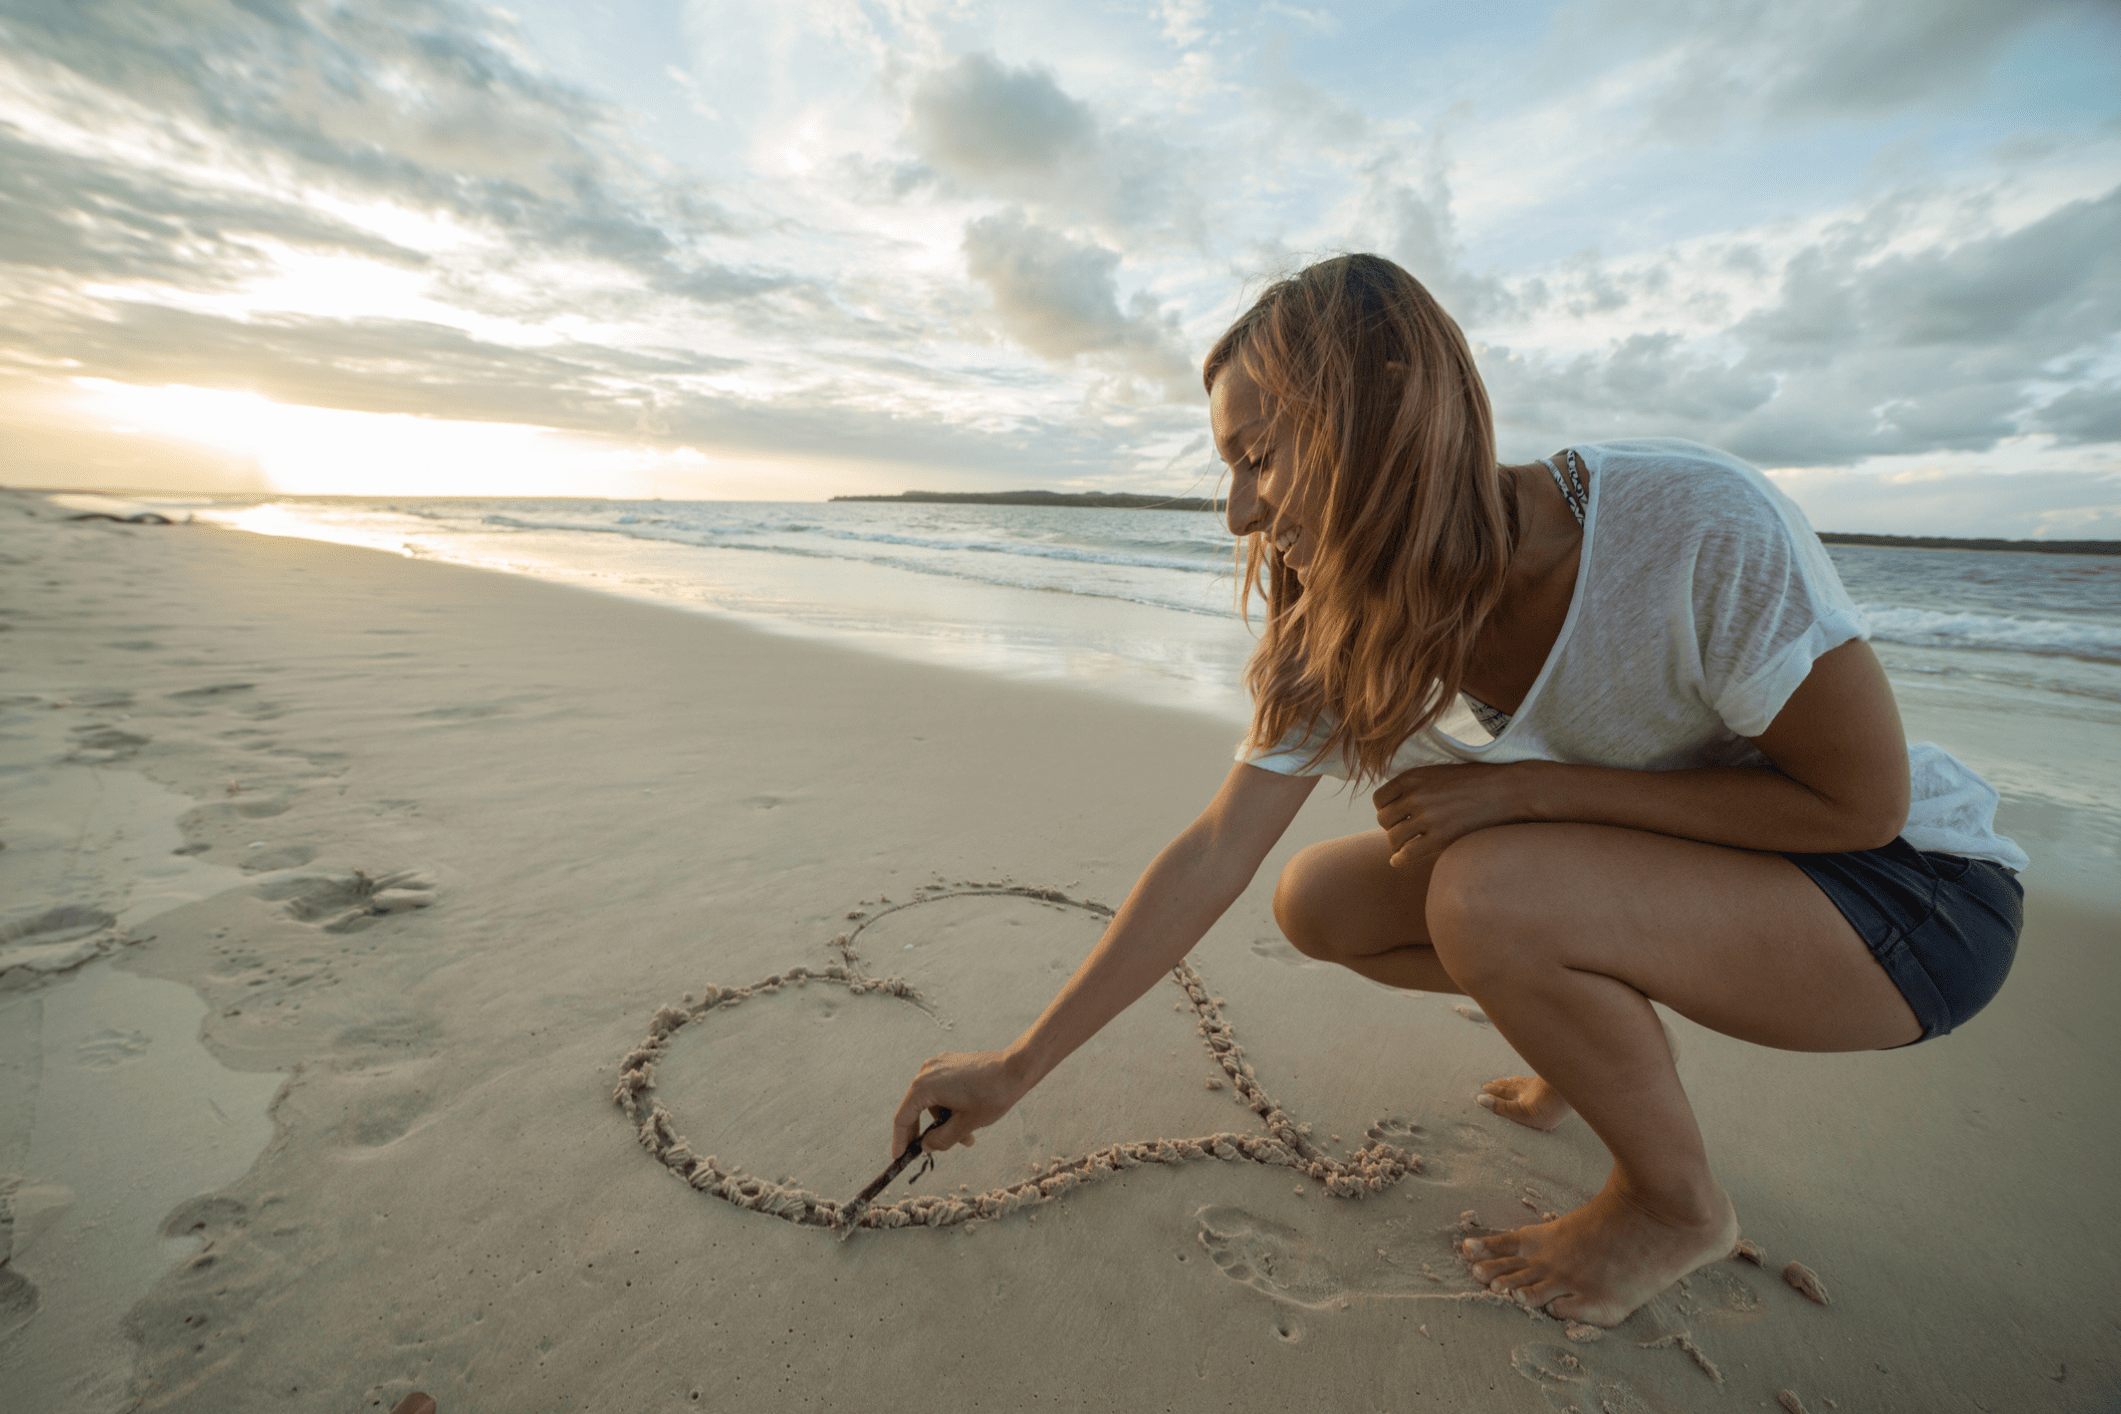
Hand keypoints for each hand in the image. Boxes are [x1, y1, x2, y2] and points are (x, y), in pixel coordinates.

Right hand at [890, 1050, 1029, 1156]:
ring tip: (968, 1136)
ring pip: (933, 1101)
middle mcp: (926, 1071)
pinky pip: (942, 1089)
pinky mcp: (950, 1063)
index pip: (903, 1118)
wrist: (1016, 1069)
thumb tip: (925, 1146)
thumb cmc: (992, 1096)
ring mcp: (938, 1065)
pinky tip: (967, 1118)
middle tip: (933, 1151)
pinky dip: (950, 1106)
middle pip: (918, 1109)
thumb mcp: (965, 1125)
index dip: (900, 1140)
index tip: (898, 1157)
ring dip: (945, 1120)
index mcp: (925, 1086)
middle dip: (929, 1132)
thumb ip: (940, 1140)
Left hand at [1371, 761, 1536, 867]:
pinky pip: (1407, 853)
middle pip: (1384, 820)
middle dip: (1391, 827)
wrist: (1506, 790)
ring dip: (1396, 845)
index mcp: (1413, 777)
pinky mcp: (1440, 837)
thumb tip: (1396, 802)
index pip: (1379, 799)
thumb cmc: (1476, 781)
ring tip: (1404, 847)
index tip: (1394, 816)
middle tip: (1402, 833)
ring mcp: (1427, 817)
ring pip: (1393, 838)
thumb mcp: (1439, 773)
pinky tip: (1398, 862)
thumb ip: (1416, 785)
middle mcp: (1415, 796)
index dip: (1385, 809)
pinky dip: (1399, 860)